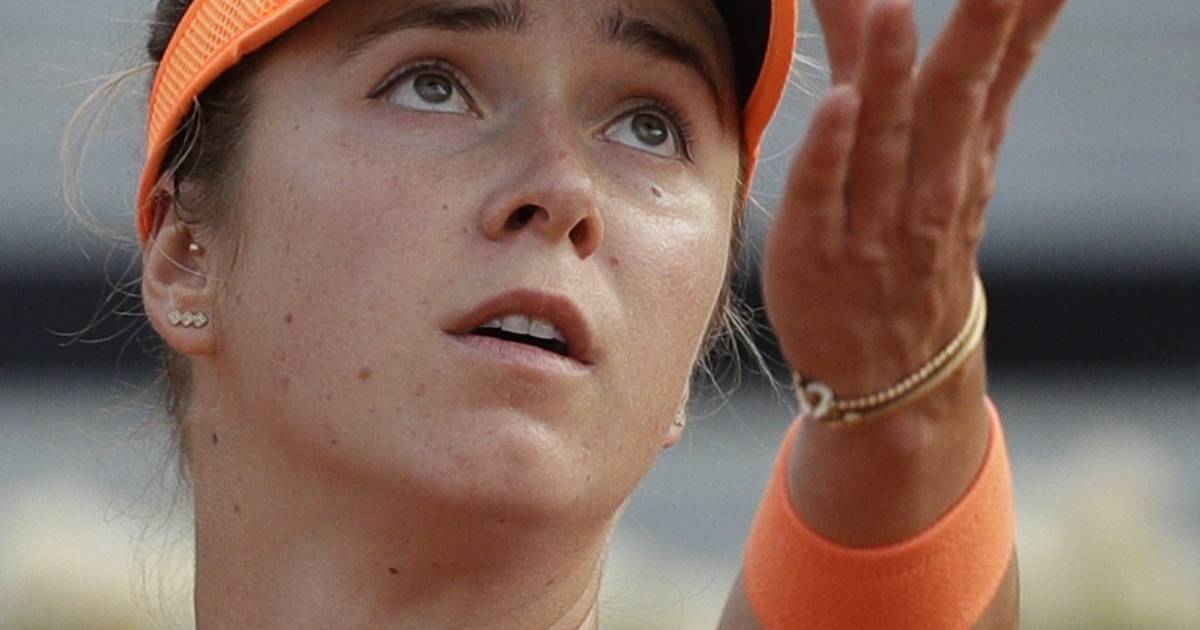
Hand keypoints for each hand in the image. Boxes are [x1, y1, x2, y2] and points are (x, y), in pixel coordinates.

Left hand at [762, 0, 1066, 397]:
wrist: (894, 372)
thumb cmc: (916, 245)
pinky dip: (830, 152)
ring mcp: (873, 221)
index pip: (994, 73)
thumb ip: (942, 72)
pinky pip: (821, 196)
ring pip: (886, 139)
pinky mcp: (814, 250)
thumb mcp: (947, 163)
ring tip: (894, 10)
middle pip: (953, 97)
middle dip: (975, 31)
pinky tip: (837, 104)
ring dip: (890, 75)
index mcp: (962, 155)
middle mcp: (928, 184)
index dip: (1016, 20)